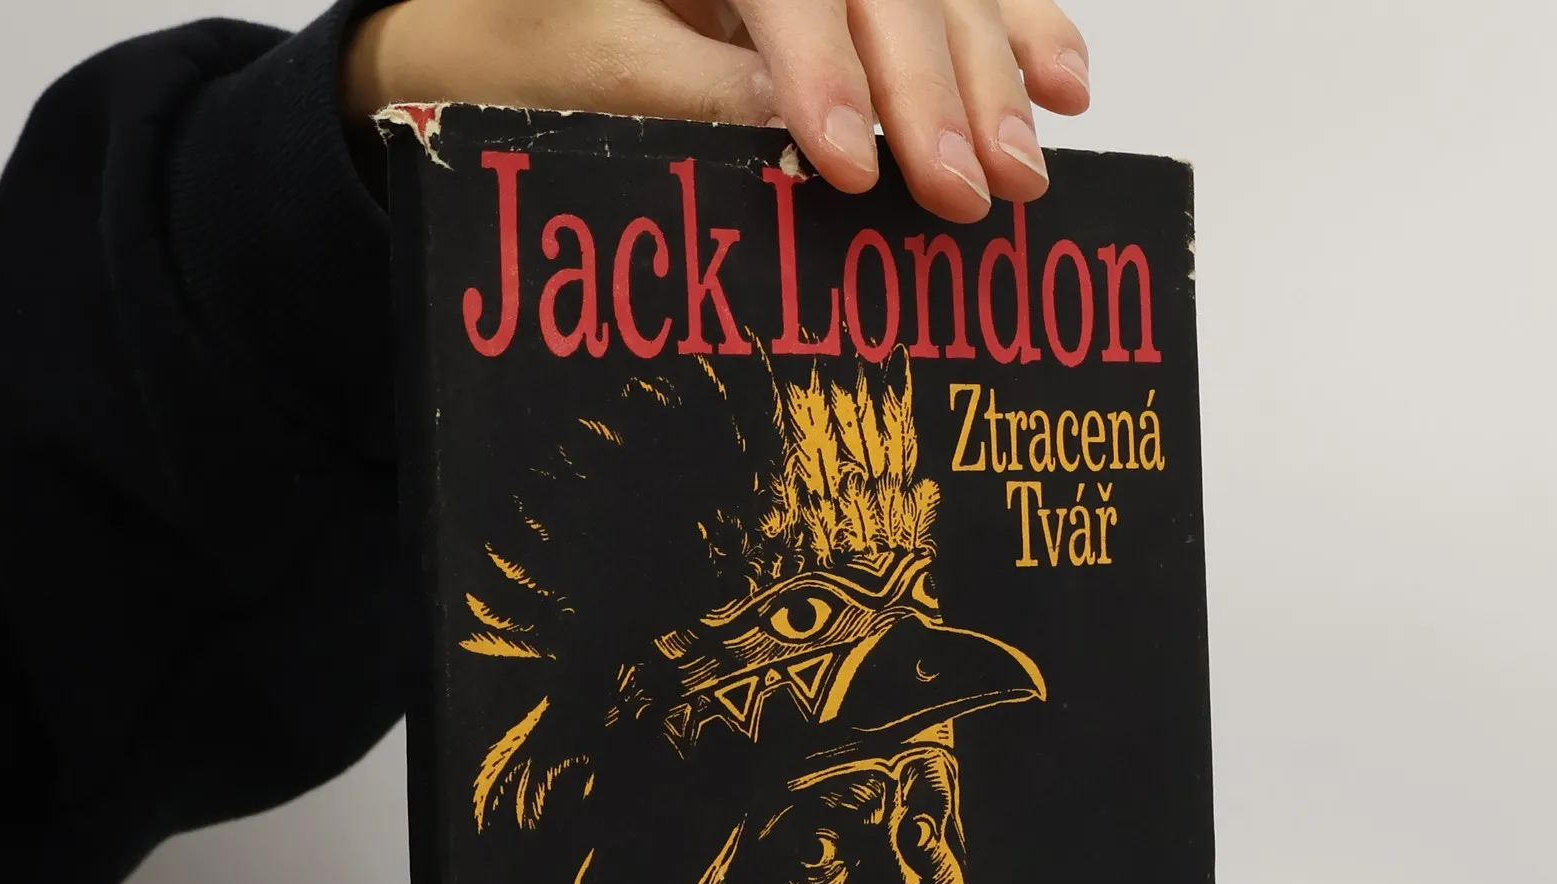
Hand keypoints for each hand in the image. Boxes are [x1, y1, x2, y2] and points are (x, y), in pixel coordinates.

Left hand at [345, 0, 1090, 223]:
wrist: (493, 17)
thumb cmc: (519, 42)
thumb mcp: (581, 69)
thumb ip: (689, 94)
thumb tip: (800, 143)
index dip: (827, 71)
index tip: (852, 167)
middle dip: (933, 88)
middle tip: (965, 192)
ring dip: (994, 73)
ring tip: (1023, 168)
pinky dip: (1016, 32)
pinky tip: (1064, 83)